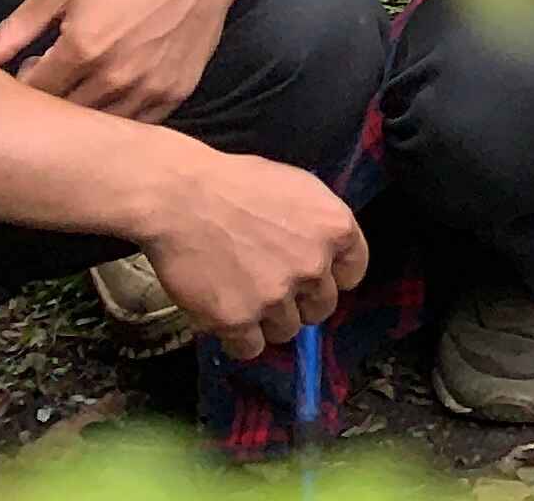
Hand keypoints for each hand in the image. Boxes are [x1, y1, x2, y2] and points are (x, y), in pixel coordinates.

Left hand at [0, 0, 242, 118]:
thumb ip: (15, 28)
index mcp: (82, 48)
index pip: (31, 94)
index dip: (22, 85)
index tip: (31, 68)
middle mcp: (114, 77)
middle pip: (61, 116)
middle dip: (49, 102)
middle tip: (56, 77)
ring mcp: (147, 90)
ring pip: (97, 128)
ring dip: (82, 113)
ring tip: (84, 85)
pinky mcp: (174, 96)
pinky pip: (134, 127)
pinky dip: (117, 119)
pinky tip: (114, 93)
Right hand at [139, 151, 365, 361]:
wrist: (180, 198)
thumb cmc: (236, 184)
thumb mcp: (299, 189)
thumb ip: (318, 226)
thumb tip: (322, 253)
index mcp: (336, 228)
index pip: (353, 272)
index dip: (331, 278)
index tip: (312, 279)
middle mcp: (314, 266)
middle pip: (321, 307)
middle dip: (300, 302)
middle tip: (272, 290)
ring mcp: (276, 296)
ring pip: (286, 330)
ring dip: (268, 322)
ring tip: (243, 299)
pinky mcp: (238, 319)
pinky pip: (250, 349)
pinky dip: (239, 340)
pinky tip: (227, 319)